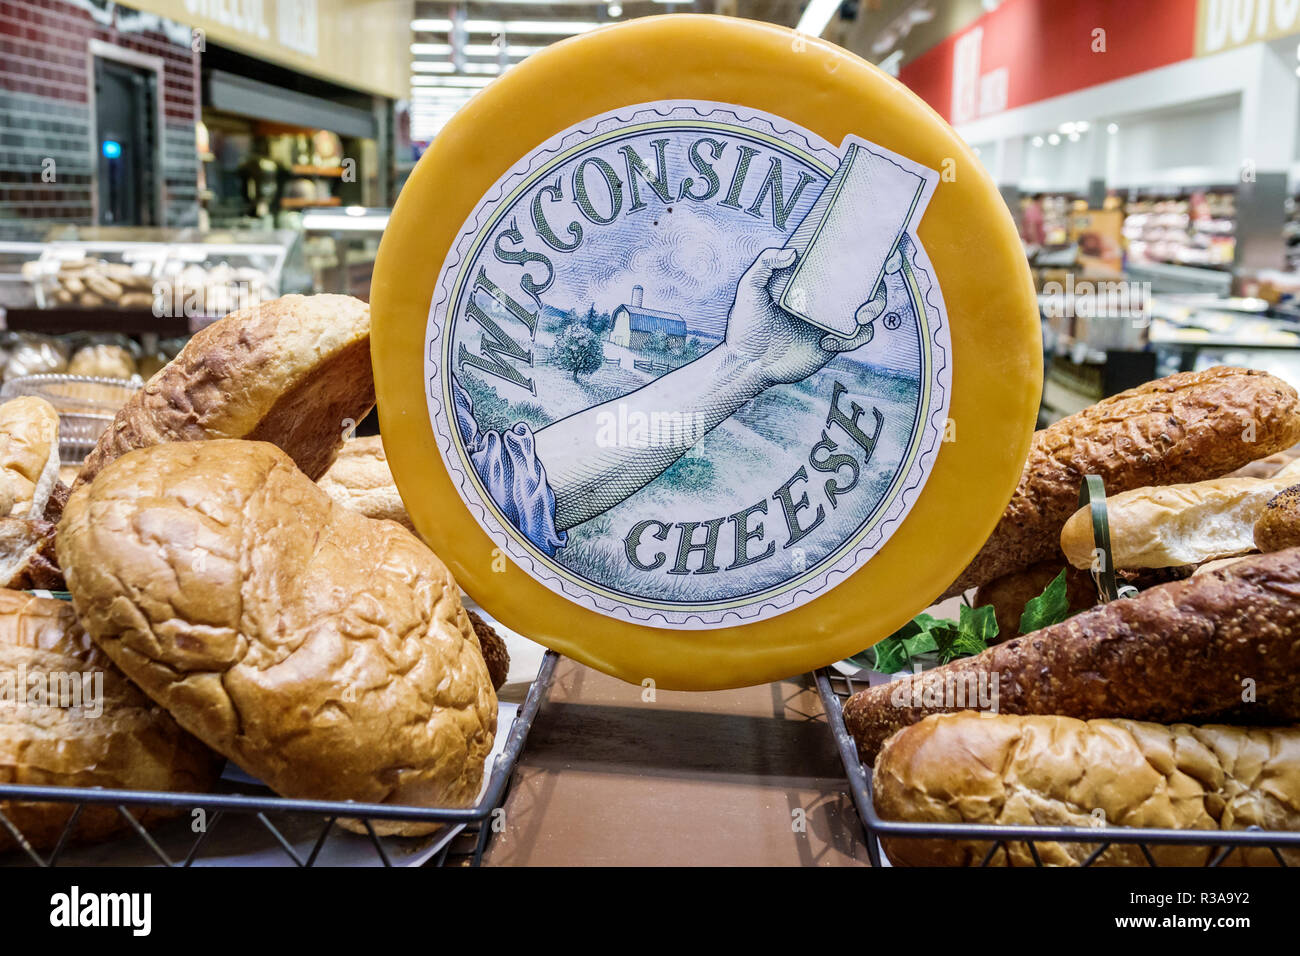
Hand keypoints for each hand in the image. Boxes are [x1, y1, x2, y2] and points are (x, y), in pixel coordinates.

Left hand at [722, 238, 905, 387]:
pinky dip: (852, 339)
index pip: (841, 256)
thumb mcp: (749, 290)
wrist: (748, 365)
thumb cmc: (746, 325)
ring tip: (860, 316)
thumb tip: (791, 253)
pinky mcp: (836, 342)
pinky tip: (826, 343)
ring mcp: (834, 317)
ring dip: (875, 307)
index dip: (865, 247)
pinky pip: (859, 336)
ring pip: (870, 307)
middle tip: (886, 270)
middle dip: (883, 273)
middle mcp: (826, 294)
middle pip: (866, 279)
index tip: (881, 240)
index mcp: (810, 276)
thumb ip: (764, 265)